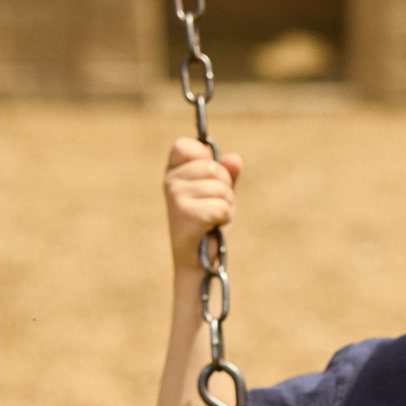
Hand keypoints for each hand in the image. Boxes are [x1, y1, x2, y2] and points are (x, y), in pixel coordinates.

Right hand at [164, 138, 242, 272]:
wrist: (198, 259)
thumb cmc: (208, 223)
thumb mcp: (219, 193)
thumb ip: (227, 173)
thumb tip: (234, 158)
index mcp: (173, 172)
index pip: (184, 146)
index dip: (203, 157)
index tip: (205, 177)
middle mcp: (170, 182)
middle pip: (213, 168)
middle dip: (224, 187)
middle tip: (212, 205)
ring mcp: (176, 197)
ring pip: (221, 188)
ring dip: (226, 205)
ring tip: (212, 218)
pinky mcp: (186, 214)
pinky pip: (222, 207)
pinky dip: (224, 218)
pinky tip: (211, 227)